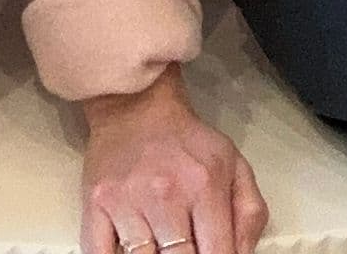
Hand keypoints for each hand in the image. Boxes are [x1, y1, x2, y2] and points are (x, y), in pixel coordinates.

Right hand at [81, 72, 265, 253]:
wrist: (136, 106)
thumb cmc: (186, 142)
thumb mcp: (234, 165)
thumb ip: (250, 214)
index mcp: (205, 185)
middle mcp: (165, 194)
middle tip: (185, 250)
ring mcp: (127, 201)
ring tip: (163, 246)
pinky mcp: (96, 204)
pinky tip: (129, 249)